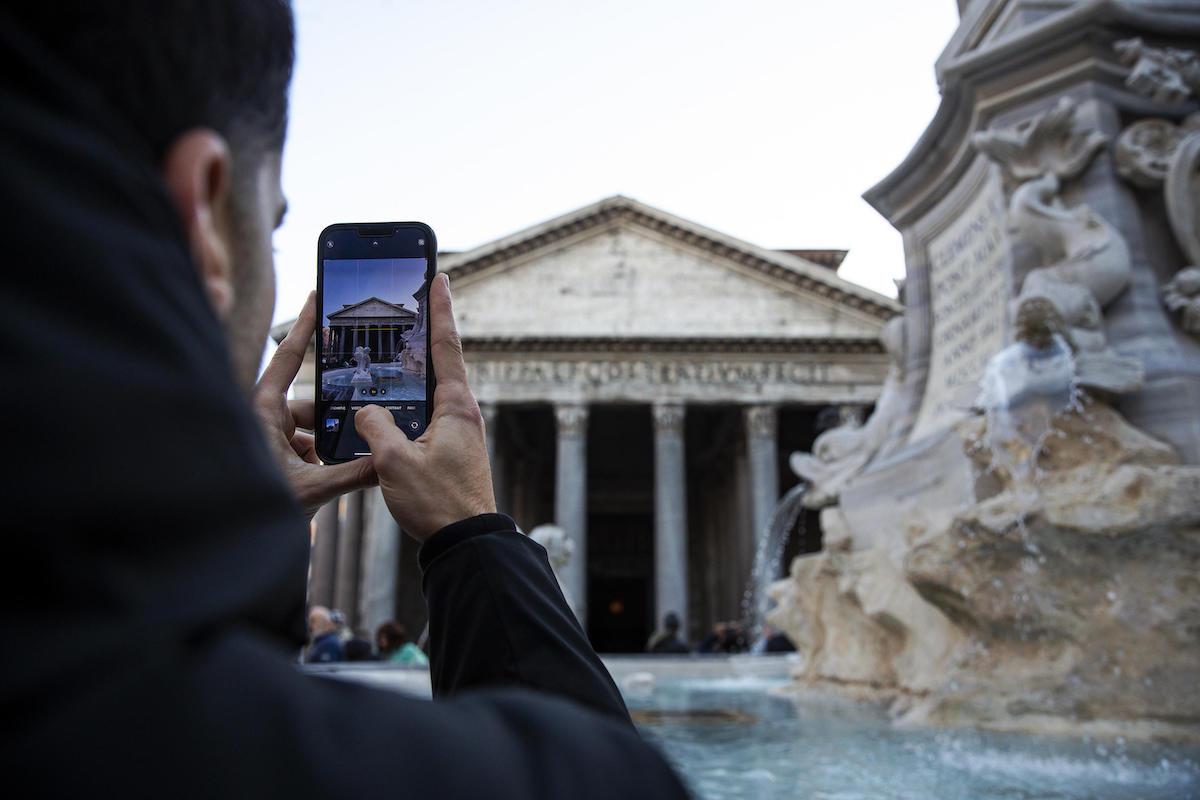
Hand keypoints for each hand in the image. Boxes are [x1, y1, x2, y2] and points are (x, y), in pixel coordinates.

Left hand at [254, 291, 376, 518]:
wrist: (230, 544)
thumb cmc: (254, 510)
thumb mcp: (311, 490)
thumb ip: (353, 473)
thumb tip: (387, 461)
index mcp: (263, 413)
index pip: (287, 360)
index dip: (305, 327)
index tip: (318, 298)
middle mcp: (265, 421)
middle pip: (312, 405)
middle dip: (337, 420)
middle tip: (364, 424)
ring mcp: (270, 441)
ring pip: (313, 432)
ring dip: (331, 448)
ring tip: (351, 463)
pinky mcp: (277, 460)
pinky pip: (309, 450)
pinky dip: (325, 461)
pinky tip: (341, 475)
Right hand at [355, 274, 495, 541]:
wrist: (466, 543)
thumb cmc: (438, 504)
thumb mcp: (393, 463)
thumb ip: (373, 427)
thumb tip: (364, 412)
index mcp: (455, 407)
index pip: (446, 346)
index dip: (440, 310)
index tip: (440, 277)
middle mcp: (461, 414)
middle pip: (438, 363)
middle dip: (423, 333)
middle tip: (410, 302)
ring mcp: (457, 433)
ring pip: (428, 392)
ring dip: (411, 372)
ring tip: (390, 349)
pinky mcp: (449, 451)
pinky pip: (424, 416)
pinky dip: (408, 404)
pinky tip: (387, 406)